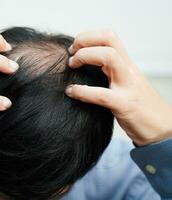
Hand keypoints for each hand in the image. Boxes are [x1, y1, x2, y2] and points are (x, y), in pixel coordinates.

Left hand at [65, 30, 171, 145]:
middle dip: (85, 40)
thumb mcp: (127, 84)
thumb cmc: (141, 108)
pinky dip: (82, 91)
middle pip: (109, 39)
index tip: (74, 47)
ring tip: (72, 65)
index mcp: (127, 65)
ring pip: (109, 57)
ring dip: (85, 56)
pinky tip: (71, 92)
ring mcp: (128, 86)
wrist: (163, 129)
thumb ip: (111, 73)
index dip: (88, 36)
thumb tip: (86, 69)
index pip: (109, 37)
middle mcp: (128, 71)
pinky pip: (102, 94)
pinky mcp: (125, 105)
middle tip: (71, 53)